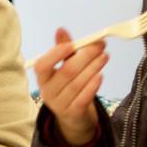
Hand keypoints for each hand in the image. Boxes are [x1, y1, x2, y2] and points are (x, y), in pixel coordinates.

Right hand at [33, 28, 108, 145]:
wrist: (72, 117)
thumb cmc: (68, 86)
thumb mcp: (63, 67)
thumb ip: (63, 50)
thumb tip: (61, 29)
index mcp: (42, 78)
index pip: (42, 65)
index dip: (56, 54)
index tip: (72, 44)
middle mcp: (48, 92)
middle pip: (66, 72)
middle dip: (85, 56)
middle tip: (100, 46)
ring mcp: (60, 104)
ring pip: (77, 83)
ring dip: (93, 67)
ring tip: (104, 56)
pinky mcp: (73, 113)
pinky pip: (84, 98)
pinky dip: (93, 86)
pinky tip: (100, 76)